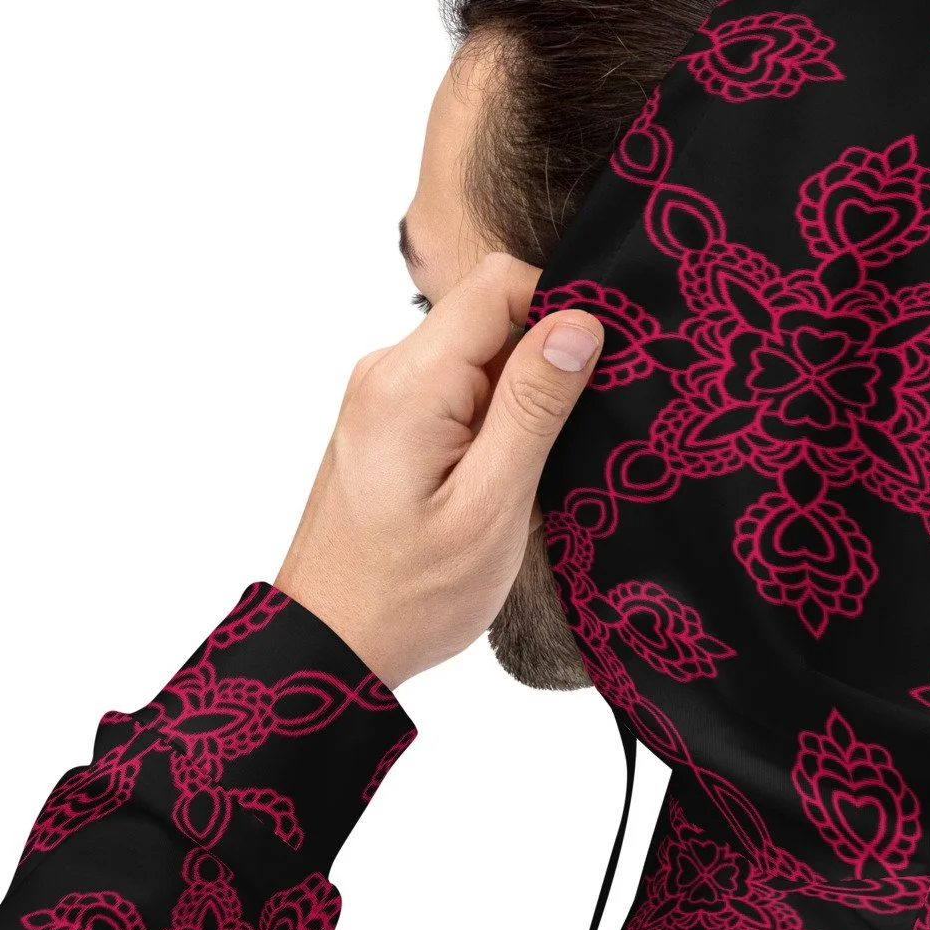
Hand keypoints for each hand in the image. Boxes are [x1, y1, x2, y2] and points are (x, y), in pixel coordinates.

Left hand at [274, 253, 602, 688]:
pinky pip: (457, 393)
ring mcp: (383, 397)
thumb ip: (533, 407)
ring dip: (520, 403)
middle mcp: (387, 373)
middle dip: (543, 365)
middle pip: (491, 318)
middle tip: (566, 442)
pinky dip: (492, 426)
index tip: (597, 371)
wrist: (332, 646)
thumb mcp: (490, 507)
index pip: (499, 284)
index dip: (561, 310)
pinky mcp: (388, 424)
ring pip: (479, 358)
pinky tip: (499, 483)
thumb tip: (579, 322)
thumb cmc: (407, 594)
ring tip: (528, 476)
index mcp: (409, 383)